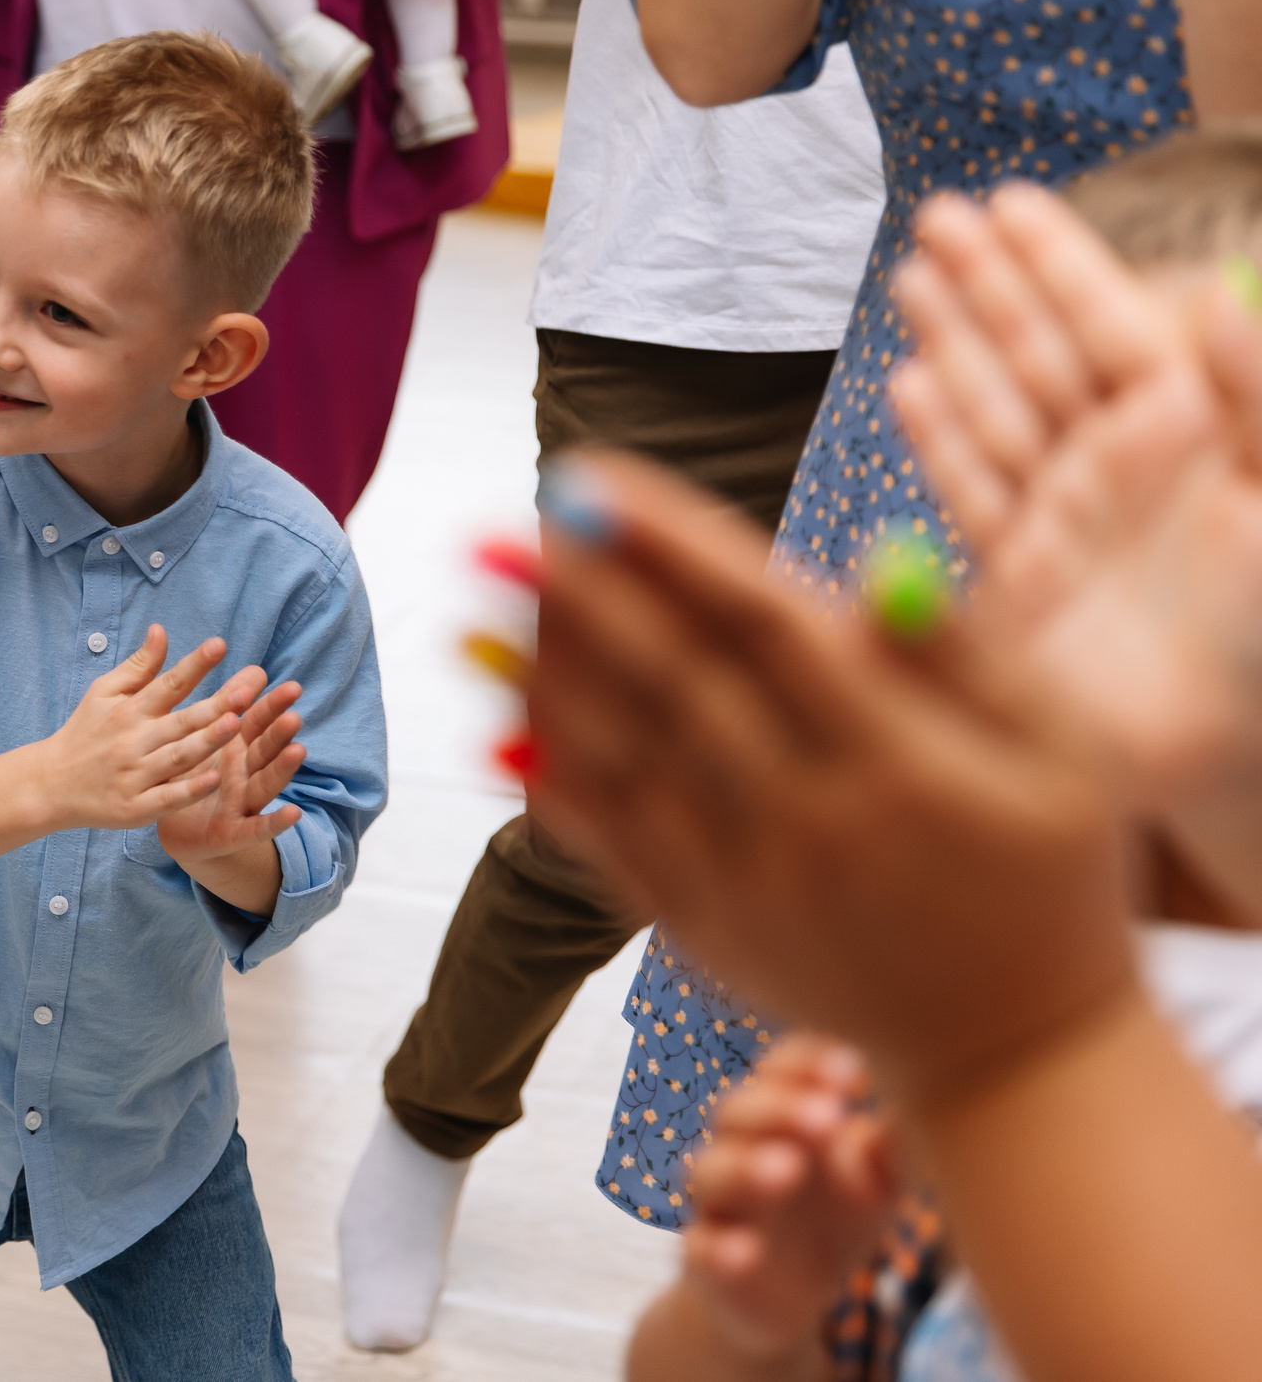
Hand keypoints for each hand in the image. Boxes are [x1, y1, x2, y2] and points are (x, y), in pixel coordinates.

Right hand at [25, 625, 266, 832]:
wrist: (50, 783)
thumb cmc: (85, 732)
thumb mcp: (104, 692)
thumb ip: (139, 665)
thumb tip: (161, 629)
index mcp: (130, 710)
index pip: (168, 684)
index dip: (194, 664)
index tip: (220, 645)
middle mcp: (133, 741)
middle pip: (181, 722)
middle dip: (214, 706)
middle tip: (245, 691)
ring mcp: (135, 776)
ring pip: (177, 758)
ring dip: (206, 742)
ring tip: (235, 726)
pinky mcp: (135, 808)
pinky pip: (166, 798)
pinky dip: (189, 790)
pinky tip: (213, 779)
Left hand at [154, 676, 305, 865]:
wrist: (177, 831)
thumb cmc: (195, 777)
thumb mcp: (209, 740)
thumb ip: (231, 705)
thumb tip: (255, 669)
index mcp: (235, 749)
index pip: (256, 723)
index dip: (272, 707)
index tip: (292, 687)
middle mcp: (244, 775)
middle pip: (264, 751)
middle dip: (279, 733)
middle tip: (294, 715)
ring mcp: (243, 804)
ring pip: (265, 784)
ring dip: (281, 769)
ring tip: (298, 751)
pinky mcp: (233, 833)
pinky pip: (255, 829)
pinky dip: (274, 823)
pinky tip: (294, 813)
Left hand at [526, 452, 1138, 1106]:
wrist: (1016, 1053)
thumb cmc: (1046, 871)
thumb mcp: (1063, 755)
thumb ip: (971, 655)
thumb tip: (873, 563)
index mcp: (898, 760)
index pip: (763, 626)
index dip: (669, 549)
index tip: (591, 484)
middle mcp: (808, 823)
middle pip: (672, 686)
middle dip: (577, 602)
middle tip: (495, 531)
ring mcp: (746, 884)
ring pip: (623, 763)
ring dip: (541, 681)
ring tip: (474, 606)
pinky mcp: (704, 932)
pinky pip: (610, 846)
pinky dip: (551, 784)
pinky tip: (495, 727)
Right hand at [680, 1036, 898, 1361]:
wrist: (788, 1301)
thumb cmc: (834, 1224)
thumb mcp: (878, 1191)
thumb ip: (889, 1155)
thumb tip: (890, 1116)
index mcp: (780, 1121)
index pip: (778, 1072)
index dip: (807, 1065)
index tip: (854, 1073)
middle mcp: (739, 1151)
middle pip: (737, 1112)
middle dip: (780, 1109)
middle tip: (829, 1115)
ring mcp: (718, 1206)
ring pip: (711, 1173)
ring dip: (746, 1167)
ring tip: (790, 1169)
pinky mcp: (706, 1261)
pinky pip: (701, 1248)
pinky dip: (721, 1248)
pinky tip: (750, 1251)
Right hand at [891, 187, 1261, 909]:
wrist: (1217, 747)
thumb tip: (1214, 292)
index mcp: (1185, 436)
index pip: (1112, 328)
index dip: (1059, 266)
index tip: (1012, 202)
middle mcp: (1113, 468)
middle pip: (1040, 356)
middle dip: (989, 285)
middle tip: (936, 217)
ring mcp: (1058, 520)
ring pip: (996, 408)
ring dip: (952, 341)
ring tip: (911, 278)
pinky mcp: (1015, 580)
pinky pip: (971, 492)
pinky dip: (941, 439)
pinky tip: (912, 386)